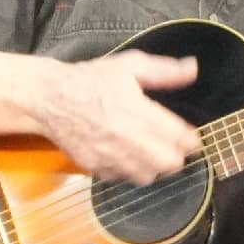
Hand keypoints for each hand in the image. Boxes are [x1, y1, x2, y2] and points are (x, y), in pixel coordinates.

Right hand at [33, 51, 201, 184]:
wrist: (50, 98)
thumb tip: (193, 69)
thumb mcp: (130, 65)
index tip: (193, 138)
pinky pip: (124, 179)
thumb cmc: (91, 79)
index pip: (179, 136)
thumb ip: (165, 70)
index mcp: (138, 111)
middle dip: (177, 155)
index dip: (192, 140)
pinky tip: (129, 157)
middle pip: (168, 162)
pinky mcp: (96, 167)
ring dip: (156, 166)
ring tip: (153, 153)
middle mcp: (126, 138)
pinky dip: (131, 171)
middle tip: (175, 146)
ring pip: (148, 175)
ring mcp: (110, 156)